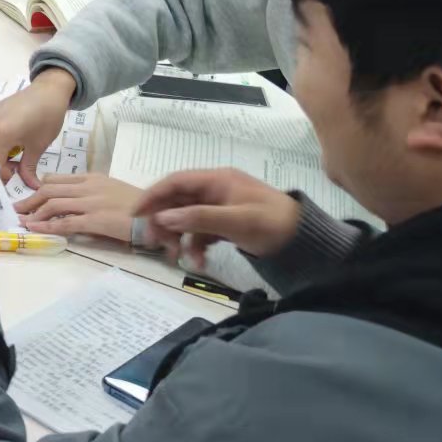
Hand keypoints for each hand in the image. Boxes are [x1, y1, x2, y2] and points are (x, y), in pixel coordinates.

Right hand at [0, 69, 74, 187]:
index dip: (6, 171)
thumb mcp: (39, 146)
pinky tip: (12, 139)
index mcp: (3, 133)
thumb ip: (29, 168)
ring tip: (16, 151)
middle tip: (17, 165)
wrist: (49, 91)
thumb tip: (31, 187)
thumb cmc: (48, 118)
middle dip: (1, 162)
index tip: (17, 176)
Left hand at [19, 174, 138, 241]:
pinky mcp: (95, 220)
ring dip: (34, 212)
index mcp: (92, 178)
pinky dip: (46, 226)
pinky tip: (35, 229)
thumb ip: (91, 192)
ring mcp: (91, 202)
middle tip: (18, 209)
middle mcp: (89, 187)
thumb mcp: (112, 190)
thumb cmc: (138, 206)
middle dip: (30, 199)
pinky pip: (64, 222)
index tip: (29, 197)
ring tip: (22, 220)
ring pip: (52, 203)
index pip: (57, 179)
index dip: (38, 188)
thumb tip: (70, 201)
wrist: (158, 216)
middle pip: (49, 189)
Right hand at [135, 169, 301, 261]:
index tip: (135, 214)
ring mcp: (219, 207)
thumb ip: (199, 217)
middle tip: (155, 244)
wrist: (306, 240)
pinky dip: (195, 245)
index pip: (175, 182)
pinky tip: (198, 260)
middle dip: (164, 222)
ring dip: (180, 238)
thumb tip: (164, 217)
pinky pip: (200, 232)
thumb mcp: (236, 221)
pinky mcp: (224, 223)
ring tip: (181, 259)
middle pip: (176, 202)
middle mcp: (214, 190)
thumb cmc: (272, 223)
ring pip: (186, 219)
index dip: (152, 196)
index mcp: (216, 180)